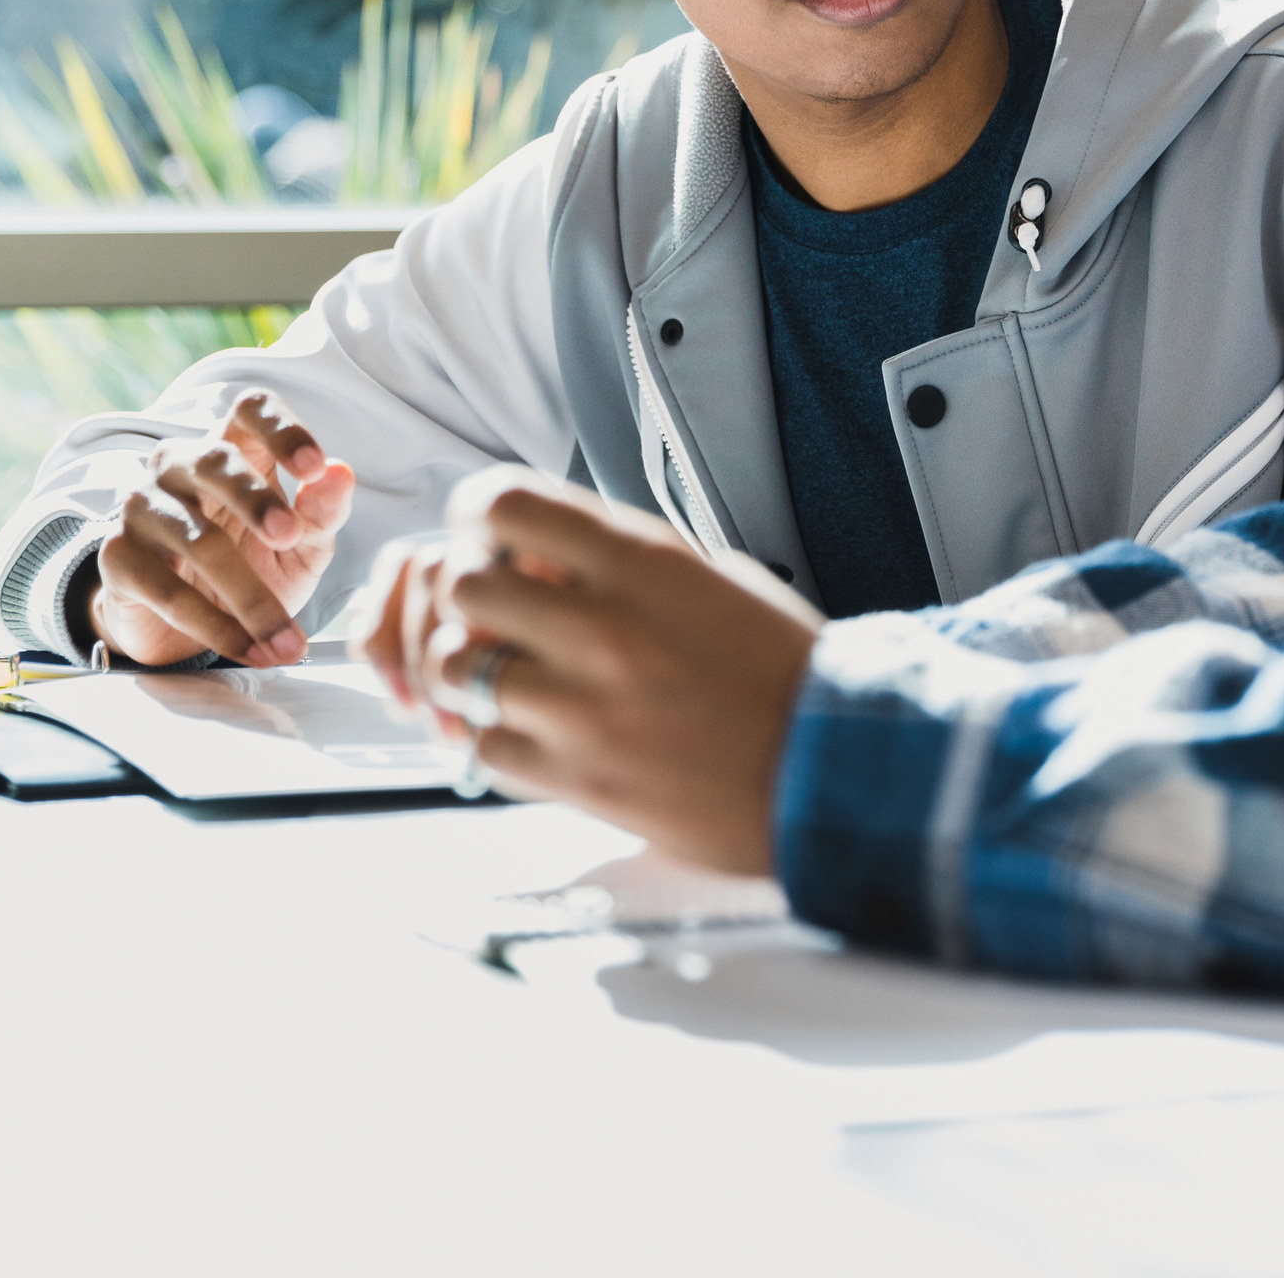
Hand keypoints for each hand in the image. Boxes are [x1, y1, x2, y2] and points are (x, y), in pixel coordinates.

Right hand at [88, 392, 355, 667]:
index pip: (250, 411)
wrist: (185, 624)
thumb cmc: (251, 564)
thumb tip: (341, 474)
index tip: (313, 467)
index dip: (282, 430)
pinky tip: (252, 650)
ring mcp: (142, 507)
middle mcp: (180, 464)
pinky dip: (216, 627)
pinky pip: (168, 591)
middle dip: (255, 498)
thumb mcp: (299, 545)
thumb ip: (322, 512)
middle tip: (291, 536)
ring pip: (196, 538)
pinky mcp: (117, 556)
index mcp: (233, 447)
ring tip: (288, 639)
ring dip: (249, 596)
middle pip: (215, 460)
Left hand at [354, 468, 819, 874]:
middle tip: (495, 614)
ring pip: (454, 666)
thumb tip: (539, 547)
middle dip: (469, 594)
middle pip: (462, 584)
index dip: (476, 516)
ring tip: (507, 678)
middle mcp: (605, 627)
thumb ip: (620, 556)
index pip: (504, 504)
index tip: (483, 535)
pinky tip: (533, 732)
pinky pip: (481, 745)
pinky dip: (494, 737)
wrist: (830, 769)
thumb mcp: (710, 575)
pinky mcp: (576, 779)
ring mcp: (584, 707)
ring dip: (469, 669)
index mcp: (643, 562)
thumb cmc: (780, 671)